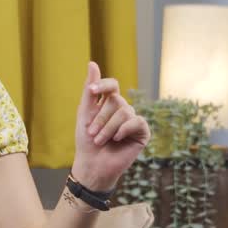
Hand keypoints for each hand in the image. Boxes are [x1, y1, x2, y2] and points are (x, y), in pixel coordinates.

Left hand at [73, 61, 149, 191]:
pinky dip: (124, 129)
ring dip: (108, 128)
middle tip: (92, 134)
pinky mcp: (142, 132)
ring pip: (124, 111)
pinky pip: (136, 122)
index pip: (112, 85)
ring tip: (100, 141)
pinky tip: (117, 139)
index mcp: (109, 103)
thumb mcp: (84, 114)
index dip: (103, 84)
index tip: (91, 92)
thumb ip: (89, 91)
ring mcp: (133, 120)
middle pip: (115, 100)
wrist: (92, 165)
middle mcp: (123, 109)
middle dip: (100, 118)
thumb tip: (92, 62)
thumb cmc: (86, 141)